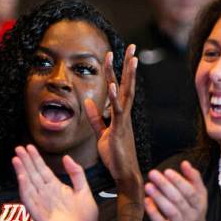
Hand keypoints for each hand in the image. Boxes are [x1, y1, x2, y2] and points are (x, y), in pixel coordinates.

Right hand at [12, 145, 98, 220]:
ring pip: (29, 185)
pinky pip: (30, 201)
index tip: (28, 147)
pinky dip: (25, 190)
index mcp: (55, 187)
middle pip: (33, 175)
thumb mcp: (83, 188)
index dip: (35, 159)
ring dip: (22, 172)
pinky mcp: (39, 216)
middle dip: (26, 162)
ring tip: (16, 159)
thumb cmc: (85, 213)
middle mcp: (46, 194)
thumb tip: (66, 156)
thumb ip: (76, 173)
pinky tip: (22, 178)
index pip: (42, 170)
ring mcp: (41, 204)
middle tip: (18, 148)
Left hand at [87, 45, 139, 185]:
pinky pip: (117, 111)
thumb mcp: (102, 133)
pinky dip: (115, 98)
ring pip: (126, 93)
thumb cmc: (115, 156)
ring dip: (127, 75)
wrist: (124, 174)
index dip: (119, 71)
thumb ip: (95, 117)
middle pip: (127, 85)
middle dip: (128, 65)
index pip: (120, 88)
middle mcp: (125, 114)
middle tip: (132, 46)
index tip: (119, 54)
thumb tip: (89, 101)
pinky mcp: (120, 130)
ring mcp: (124, 121)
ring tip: (130, 57)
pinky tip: (113, 85)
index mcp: (121, 114)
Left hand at [143, 161, 208, 220]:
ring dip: (159, 198)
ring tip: (148, 186)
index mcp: (200, 205)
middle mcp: (192, 216)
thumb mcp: (199, 196)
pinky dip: (153, 213)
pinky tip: (147, 201)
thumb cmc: (194, 212)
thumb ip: (194, 179)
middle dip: (165, 185)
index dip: (179, 181)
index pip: (190, 192)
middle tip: (153, 173)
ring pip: (171, 211)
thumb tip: (185, 163)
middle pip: (179, 200)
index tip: (167, 171)